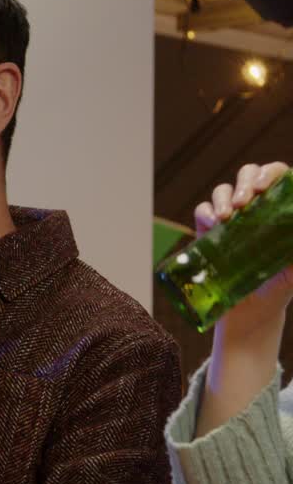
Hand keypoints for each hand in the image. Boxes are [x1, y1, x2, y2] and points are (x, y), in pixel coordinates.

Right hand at [195, 161, 291, 340]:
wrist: (252, 310)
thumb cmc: (281, 284)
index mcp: (278, 207)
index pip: (276, 176)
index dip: (270, 173)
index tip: (264, 188)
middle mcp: (255, 206)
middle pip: (248, 175)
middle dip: (245, 182)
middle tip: (244, 201)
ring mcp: (230, 217)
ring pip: (223, 190)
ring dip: (223, 197)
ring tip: (226, 217)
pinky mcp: (207, 231)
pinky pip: (202, 210)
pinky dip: (206, 212)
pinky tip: (212, 224)